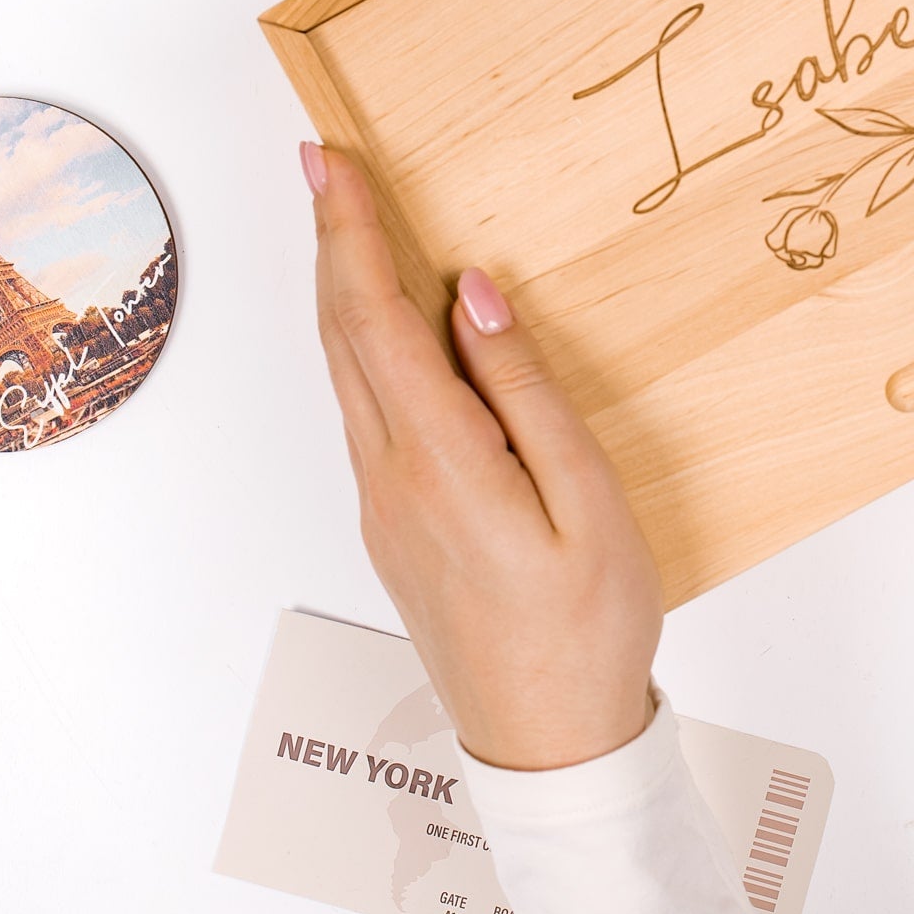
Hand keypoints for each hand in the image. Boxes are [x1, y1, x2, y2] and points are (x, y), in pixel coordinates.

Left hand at [303, 142, 662, 768]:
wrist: (549, 747)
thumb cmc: (589, 627)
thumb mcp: (587, 500)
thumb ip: (525, 390)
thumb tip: (471, 296)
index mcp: (439, 462)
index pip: (373, 321)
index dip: (348, 235)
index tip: (330, 165)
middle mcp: (390, 478)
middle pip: (340, 338)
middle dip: (330, 243)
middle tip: (324, 167)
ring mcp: (384, 507)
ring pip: (345, 376)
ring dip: (342, 294)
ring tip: (351, 228)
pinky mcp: (395, 527)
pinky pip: (368, 414)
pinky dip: (365, 349)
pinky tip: (392, 330)